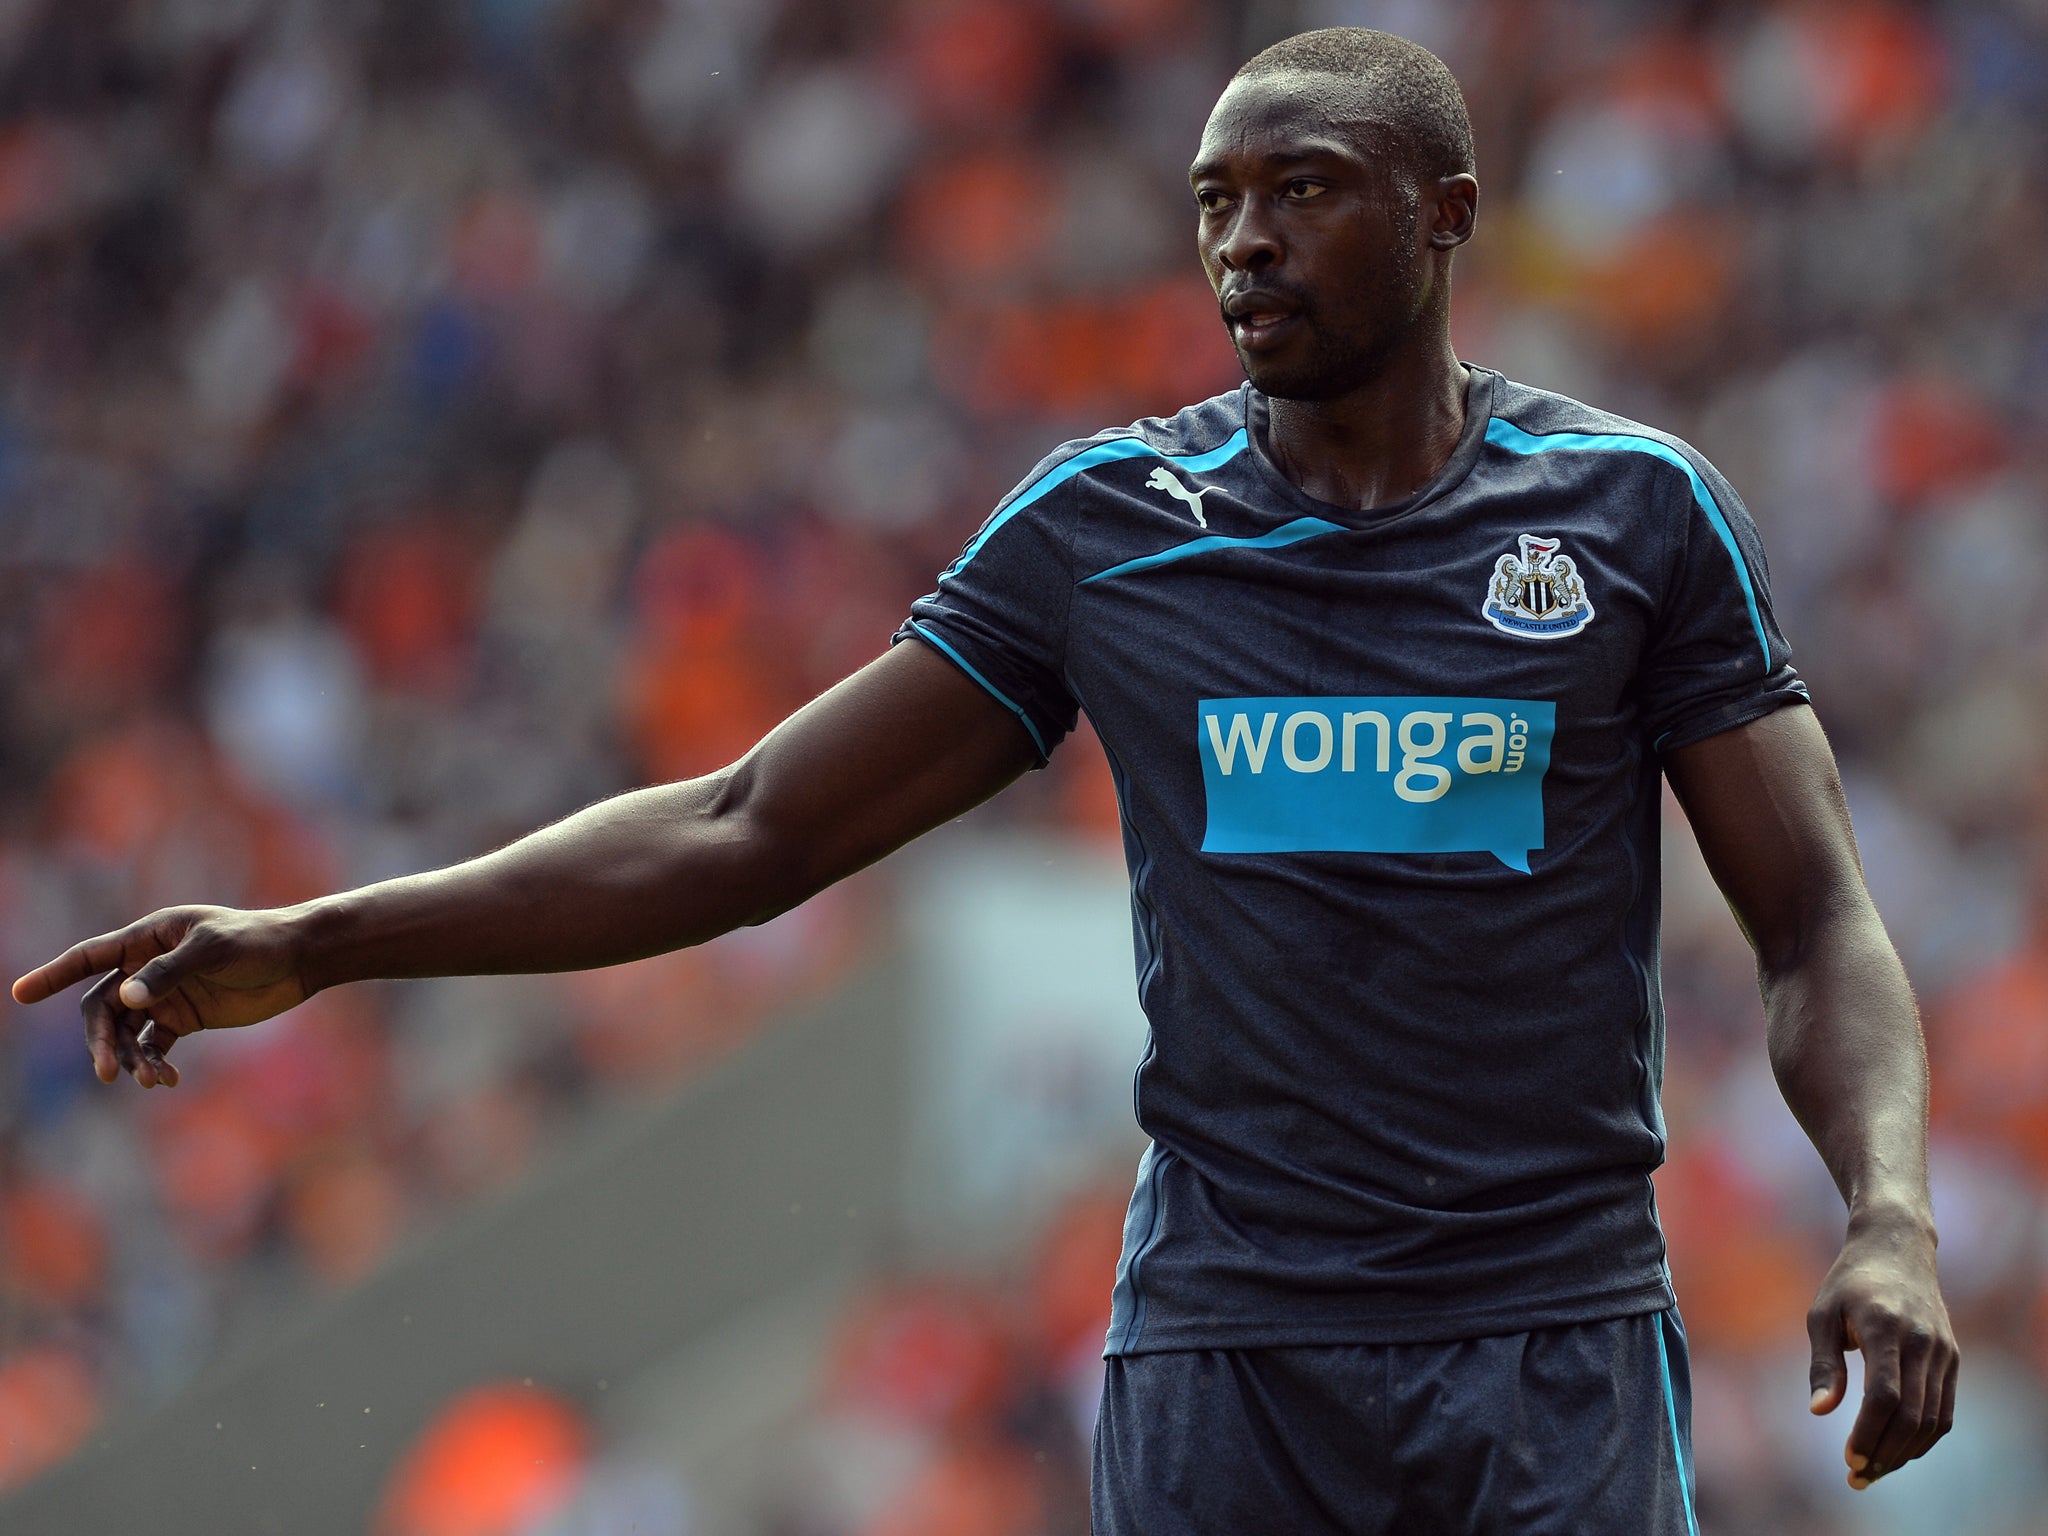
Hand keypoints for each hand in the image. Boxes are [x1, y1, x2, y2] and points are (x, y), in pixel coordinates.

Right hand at [10, 906, 312, 1088]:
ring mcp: (164, 995)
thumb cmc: (257, 941)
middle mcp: (148, 967)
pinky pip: (154, 1045)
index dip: (55, 974)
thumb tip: (125, 999)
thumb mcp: (214, 950)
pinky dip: (154, 1063)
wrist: (300, 959)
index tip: (20, 994)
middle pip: (103, 1007)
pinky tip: (167, 1079)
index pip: (91, 957)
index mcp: (149, 938)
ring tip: (154, 1080)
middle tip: (107, 1073)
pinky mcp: (184, 1018)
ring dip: (130, 1059)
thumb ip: (169, 972)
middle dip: (101, 1040)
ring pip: (127, 1033)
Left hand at [1806, 1211, 1957, 1488]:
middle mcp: (1922, 1342)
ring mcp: (1943, 1351)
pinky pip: (1943, 1410)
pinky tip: (1897, 1450)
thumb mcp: (1823, 1313)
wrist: (1897, 1248)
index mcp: (1885, 1327)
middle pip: (1912, 1414)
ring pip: (1933, 1419)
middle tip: (1856, 1476)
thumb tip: (1819, 1411)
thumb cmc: (1849, 1282)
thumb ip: (1823, 1363)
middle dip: (1885, 1452)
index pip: (1885, 1394)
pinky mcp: (1952, 1358)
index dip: (1869, 1433)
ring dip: (1904, 1452)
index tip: (1848, 1458)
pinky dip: (1923, 1437)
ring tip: (1873, 1470)